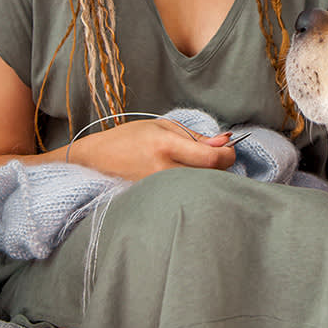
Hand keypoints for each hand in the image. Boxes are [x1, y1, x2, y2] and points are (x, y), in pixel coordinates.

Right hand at [69, 117, 235, 181]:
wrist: (97, 159)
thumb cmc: (130, 137)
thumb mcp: (164, 126)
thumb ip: (196, 137)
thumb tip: (226, 142)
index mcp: (166, 146)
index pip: (211, 158)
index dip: (228, 154)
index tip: (229, 149)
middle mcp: (163, 170)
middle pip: (210, 175)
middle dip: (220, 165)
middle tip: (213, 156)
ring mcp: (159, 189)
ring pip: (200, 187)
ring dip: (207, 176)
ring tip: (194, 165)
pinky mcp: (155, 200)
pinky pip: (186, 194)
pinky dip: (193, 186)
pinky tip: (184, 177)